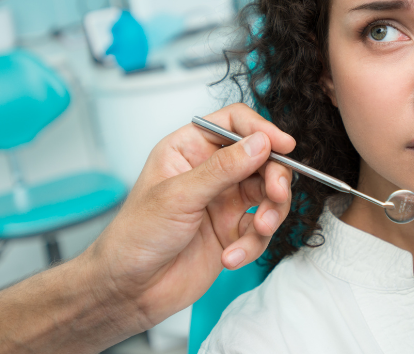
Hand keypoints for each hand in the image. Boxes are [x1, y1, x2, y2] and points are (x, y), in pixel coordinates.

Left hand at [84, 103, 294, 331]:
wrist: (130, 289)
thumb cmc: (135, 236)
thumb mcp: (178, 196)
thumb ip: (222, 168)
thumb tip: (259, 143)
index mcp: (189, 148)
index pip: (234, 124)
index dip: (261, 130)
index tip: (283, 146)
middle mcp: (209, 171)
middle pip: (261, 158)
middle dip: (274, 177)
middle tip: (276, 193)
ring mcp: (223, 202)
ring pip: (268, 195)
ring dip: (271, 213)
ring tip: (260, 229)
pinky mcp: (232, 232)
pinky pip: (260, 231)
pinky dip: (253, 244)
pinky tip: (231, 257)